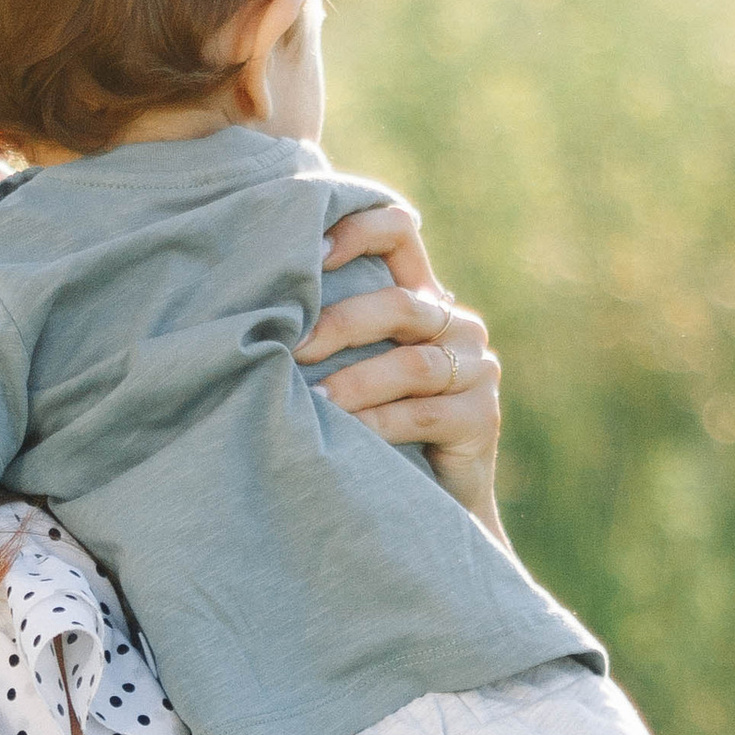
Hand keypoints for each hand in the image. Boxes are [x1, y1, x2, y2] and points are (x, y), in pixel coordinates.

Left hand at [299, 196, 504, 536]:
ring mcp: (476, 370)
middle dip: (340, 326)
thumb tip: (252, 309)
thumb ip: (327, 338)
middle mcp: (457, 326)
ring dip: (356, 383)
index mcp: (422, 298)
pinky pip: (423, 414)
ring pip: (413, 365)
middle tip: (292, 350)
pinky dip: (377, 424)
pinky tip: (344, 433)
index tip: (309, 253)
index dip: (358, 230)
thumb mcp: (350, 372)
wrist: (427, 504)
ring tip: (314, 402)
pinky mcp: (482, 419)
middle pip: (400, 305)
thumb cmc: (370, 431)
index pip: (400, 233)